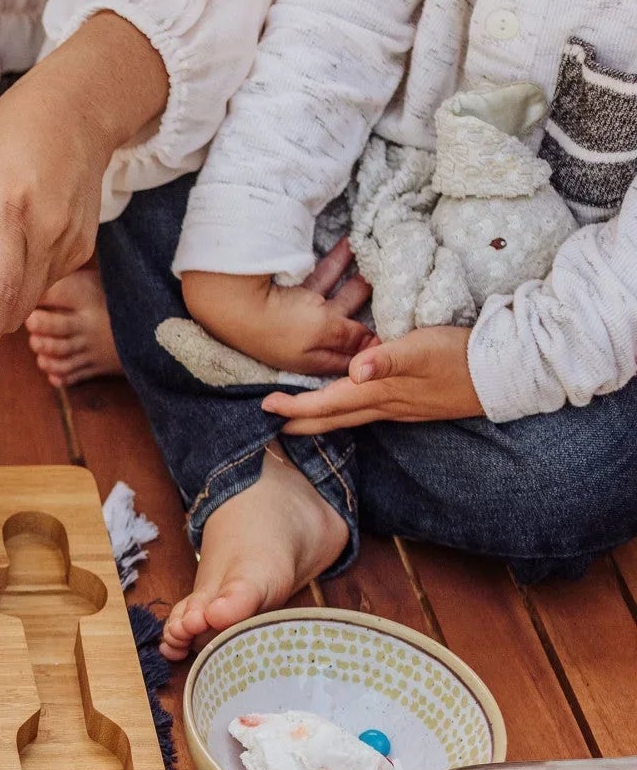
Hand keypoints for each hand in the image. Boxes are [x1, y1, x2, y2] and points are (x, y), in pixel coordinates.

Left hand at [0, 12, 168, 382]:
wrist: (76, 110)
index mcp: (6, 211)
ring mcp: (70, 244)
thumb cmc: (5, 136)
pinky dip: (19, 282)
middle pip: (10, 310)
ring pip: (26, 302)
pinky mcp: (82, 249)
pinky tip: (11, 247)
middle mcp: (45, 233)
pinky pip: (42, 284)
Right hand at [181, 240, 375, 375]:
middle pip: (346, 323)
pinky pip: (318, 278)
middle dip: (368, 306)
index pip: (352, 356)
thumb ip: (351, 336)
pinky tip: (347, 245)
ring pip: (334, 296)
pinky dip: (333, 263)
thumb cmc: (279, 323)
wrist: (230, 301)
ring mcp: (297, 316)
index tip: (400, 328)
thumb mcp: (324, 330)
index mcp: (315, 357)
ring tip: (374, 258)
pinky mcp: (288, 293)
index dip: (374, 345)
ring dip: (353, 279)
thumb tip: (376, 345)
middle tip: (393, 286)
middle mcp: (307, 339)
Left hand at [261, 325, 482, 432]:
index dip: (294, 406)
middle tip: (270, 420)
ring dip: (322, 419)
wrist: (504, 374)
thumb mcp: (423, 348)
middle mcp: (385, 407)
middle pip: (332, 419)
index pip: (326, 403)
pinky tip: (348, 408)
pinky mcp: (413, 405)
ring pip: (350, 418)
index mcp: (380, 392)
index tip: (265, 405)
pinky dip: (347, 412)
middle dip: (300, 421)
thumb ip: (388, 358)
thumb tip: (355, 370)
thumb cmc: (461, 355)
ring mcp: (400, 409)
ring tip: (298, 417)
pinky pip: (369, 414)